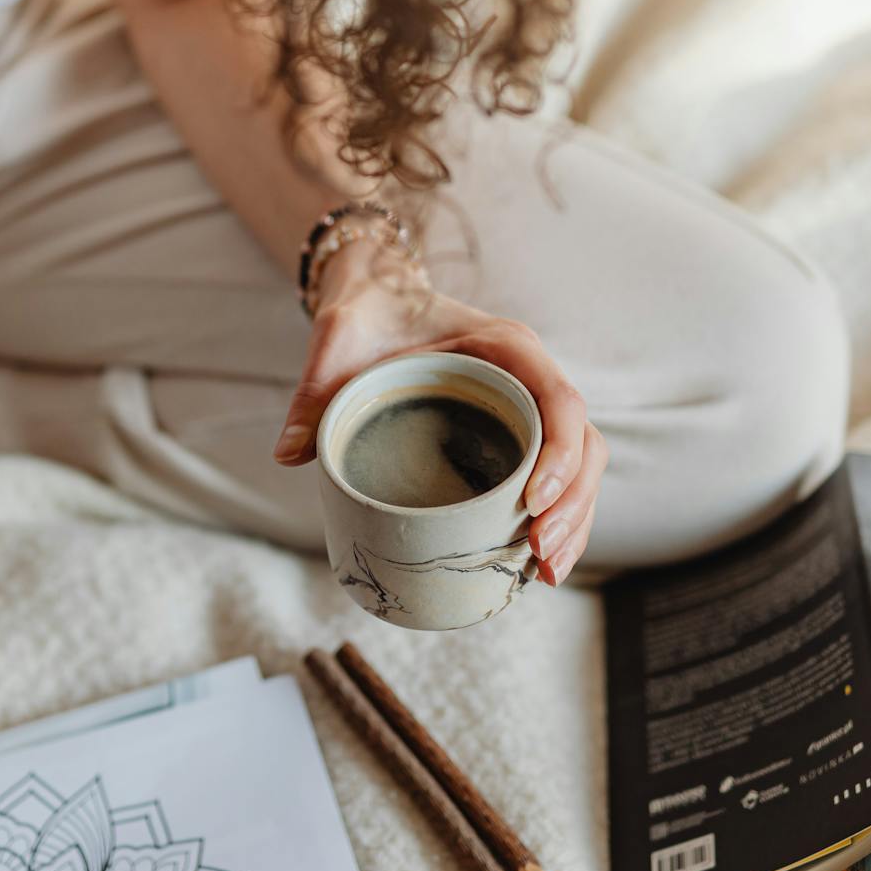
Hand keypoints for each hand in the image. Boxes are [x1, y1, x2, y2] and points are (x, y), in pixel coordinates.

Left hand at [272, 244, 606, 585]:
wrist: (377, 298)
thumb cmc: (367, 315)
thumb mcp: (338, 341)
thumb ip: (315, 392)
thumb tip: (288, 454)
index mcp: (505, 347)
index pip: (558, 399)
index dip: (559, 454)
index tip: (533, 503)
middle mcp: (530, 376)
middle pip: (582, 443)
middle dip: (572, 505)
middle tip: (539, 558)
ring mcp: (530, 407)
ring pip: (581, 466)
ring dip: (574, 521)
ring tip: (545, 573)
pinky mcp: (519, 433)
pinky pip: (559, 476)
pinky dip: (559, 518)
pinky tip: (538, 564)